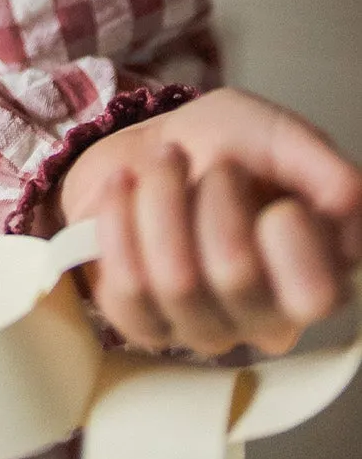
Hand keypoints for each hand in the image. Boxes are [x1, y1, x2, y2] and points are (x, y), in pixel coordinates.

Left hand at [58, 88, 361, 357]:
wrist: (146, 148)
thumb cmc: (220, 146)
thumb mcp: (271, 131)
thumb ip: (315, 158)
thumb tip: (350, 195)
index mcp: (315, 274)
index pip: (317, 294)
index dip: (294, 245)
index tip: (280, 205)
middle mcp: (263, 316)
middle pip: (235, 274)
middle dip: (216, 195)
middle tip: (219, 165)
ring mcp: (202, 327)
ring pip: (175, 279)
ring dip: (162, 196)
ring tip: (168, 164)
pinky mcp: (144, 324)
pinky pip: (125, 286)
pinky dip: (119, 217)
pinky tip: (127, 190)